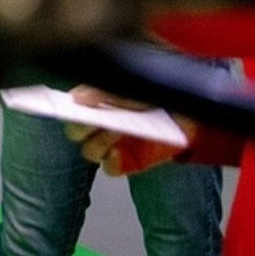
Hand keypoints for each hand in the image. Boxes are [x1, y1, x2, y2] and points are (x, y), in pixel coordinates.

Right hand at [61, 85, 194, 177]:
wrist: (189, 114)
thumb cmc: (159, 95)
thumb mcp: (134, 88)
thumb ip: (106, 93)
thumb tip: (77, 97)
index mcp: (96, 102)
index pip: (70, 107)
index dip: (65, 108)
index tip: (69, 107)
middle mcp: (100, 124)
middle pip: (75, 131)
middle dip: (83, 125)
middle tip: (98, 119)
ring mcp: (112, 145)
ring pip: (90, 151)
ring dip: (100, 141)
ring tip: (118, 130)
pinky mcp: (127, 162)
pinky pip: (110, 168)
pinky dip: (113, 161)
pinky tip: (121, 151)